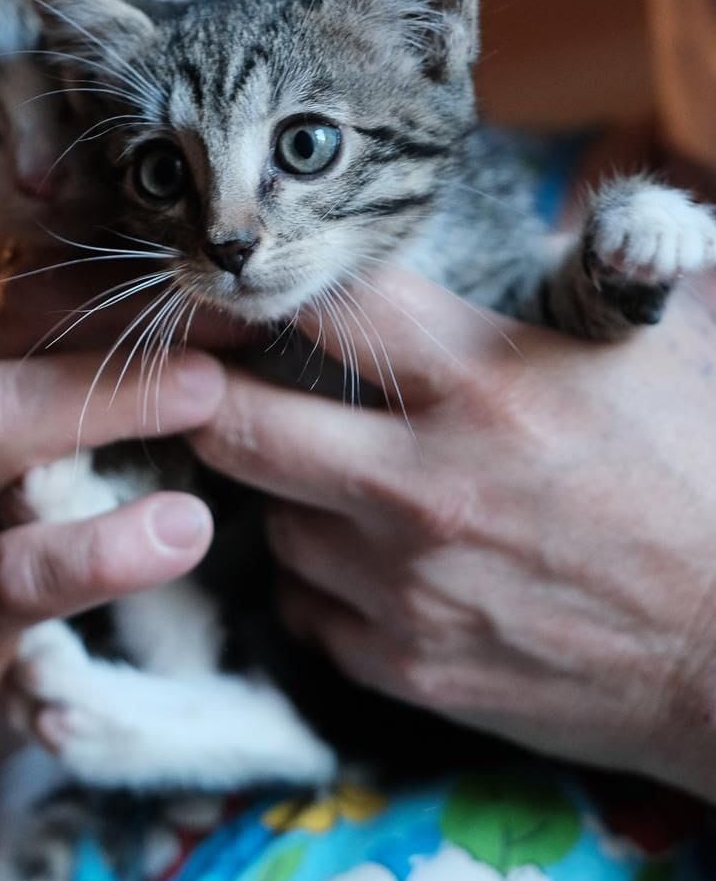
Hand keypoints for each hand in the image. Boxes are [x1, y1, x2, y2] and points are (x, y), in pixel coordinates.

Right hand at [0, 264, 222, 880]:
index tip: (221, 255)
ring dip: (106, 394)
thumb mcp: (13, 422)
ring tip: (210, 393)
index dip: (131, 251)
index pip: (31, 264)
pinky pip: (17, 570)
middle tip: (238, 313)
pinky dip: (104, 548)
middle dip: (130, 303)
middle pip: (11, 314)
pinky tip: (186, 531)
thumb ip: (71, 347)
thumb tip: (191, 275)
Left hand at [192, 267, 715, 799]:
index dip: (284, 281)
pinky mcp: (407, 662)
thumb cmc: (699, 481)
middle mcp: (426, 484)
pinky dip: (320, 577)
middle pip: (241, 423)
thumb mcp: (640, 351)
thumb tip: (513, 219)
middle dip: (212, 393)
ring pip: (270, 520)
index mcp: (486, 384)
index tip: (263, 282)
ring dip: (285, 490)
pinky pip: (304, 606)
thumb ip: (564, 276)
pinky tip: (364, 557)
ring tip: (332, 475)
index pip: (333, 302)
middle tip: (217, 380)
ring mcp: (407, 584)